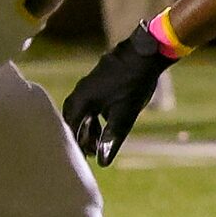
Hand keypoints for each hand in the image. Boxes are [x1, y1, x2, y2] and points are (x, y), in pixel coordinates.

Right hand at [64, 23, 177, 164]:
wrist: (144, 54)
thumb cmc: (133, 84)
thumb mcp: (124, 115)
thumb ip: (111, 138)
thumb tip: (103, 162)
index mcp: (81, 100)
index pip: (71, 129)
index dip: (78, 145)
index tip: (85, 159)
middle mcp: (80, 91)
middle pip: (73, 119)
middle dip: (81, 136)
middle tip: (91, 151)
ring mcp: (89, 84)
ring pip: (83, 110)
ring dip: (89, 126)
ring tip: (99, 140)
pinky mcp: (98, 80)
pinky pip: (90, 102)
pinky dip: (95, 115)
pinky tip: (107, 120)